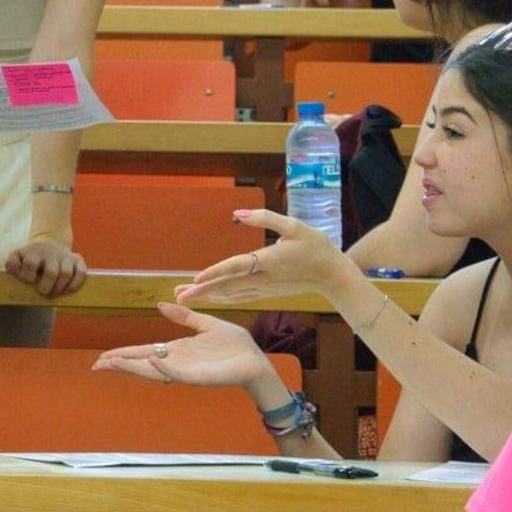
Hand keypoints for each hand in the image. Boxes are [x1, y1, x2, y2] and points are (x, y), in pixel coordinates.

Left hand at [5, 237, 86, 296]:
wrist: (49, 244)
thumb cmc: (30, 257)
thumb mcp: (17, 256)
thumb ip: (11, 263)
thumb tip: (15, 269)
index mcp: (34, 252)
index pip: (31, 264)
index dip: (28, 277)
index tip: (28, 281)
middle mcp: (51, 252)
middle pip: (52, 273)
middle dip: (46, 287)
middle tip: (43, 292)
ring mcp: (66, 256)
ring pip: (66, 274)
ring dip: (59, 288)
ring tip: (54, 292)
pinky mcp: (78, 260)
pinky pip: (81, 273)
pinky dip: (75, 285)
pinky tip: (67, 290)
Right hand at [92, 303, 273, 388]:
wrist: (255, 360)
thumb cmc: (234, 346)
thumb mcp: (206, 324)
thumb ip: (184, 317)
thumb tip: (160, 305)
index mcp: (177, 350)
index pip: (145, 352)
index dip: (125, 354)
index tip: (104, 357)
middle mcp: (176, 362)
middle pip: (142, 364)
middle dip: (120, 364)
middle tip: (97, 366)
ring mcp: (186, 371)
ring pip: (153, 371)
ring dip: (133, 367)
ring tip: (111, 363)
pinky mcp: (198, 377)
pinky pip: (177, 373)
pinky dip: (162, 369)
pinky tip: (150, 361)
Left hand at [174, 208, 350, 306]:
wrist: (334, 275)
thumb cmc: (316, 247)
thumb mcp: (294, 226)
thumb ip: (266, 218)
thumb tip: (239, 211)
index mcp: (269, 261)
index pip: (237, 267)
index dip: (215, 273)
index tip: (195, 280)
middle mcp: (264, 278)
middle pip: (228, 287)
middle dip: (202, 293)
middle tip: (178, 297)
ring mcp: (264, 289)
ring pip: (231, 295)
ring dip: (207, 298)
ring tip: (185, 300)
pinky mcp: (267, 293)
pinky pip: (240, 297)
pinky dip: (222, 299)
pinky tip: (210, 300)